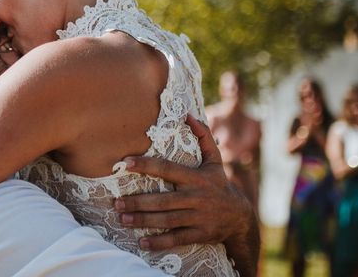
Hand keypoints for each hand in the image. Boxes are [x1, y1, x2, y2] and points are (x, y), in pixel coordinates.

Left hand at [113, 115, 258, 275]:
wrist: (240, 218)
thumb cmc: (219, 184)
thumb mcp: (215, 161)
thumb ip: (203, 137)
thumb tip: (189, 115)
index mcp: (196, 178)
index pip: (167, 169)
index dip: (146, 165)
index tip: (126, 162)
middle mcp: (196, 198)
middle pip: (162, 200)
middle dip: (138, 202)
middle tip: (116, 202)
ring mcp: (198, 218)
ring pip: (166, 220)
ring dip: (143, 220)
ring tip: (122, 219)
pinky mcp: (200, 234)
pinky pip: (177, 239)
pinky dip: (160, 242)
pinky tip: (142, 242)